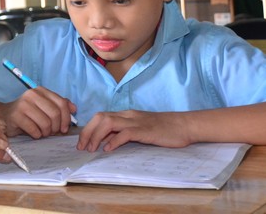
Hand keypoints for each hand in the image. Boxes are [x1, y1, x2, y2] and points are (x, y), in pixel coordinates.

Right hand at [0, 87, 75, 138]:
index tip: (64, 128)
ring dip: (46, 132)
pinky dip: (37, 135)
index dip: (66, 118)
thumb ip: (58, 105)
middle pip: (55, 114)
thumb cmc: (27, 114)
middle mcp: (32, 94)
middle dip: (56, 127)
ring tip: (42, 133)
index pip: (61, 103)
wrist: (4, 116)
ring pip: (46, 123)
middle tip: (52, 132)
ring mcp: (23, 105)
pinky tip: (34, 134)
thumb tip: (74, 108)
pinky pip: (35, 130)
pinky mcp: (16, 116)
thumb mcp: (43, 107)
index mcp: (41, 90)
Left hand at [77, 110, 191, 151]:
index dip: (88, 129)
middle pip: (100, 117)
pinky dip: (114, 141)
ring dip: (96, 136)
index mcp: (126, 115)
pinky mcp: (144, 130)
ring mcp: (136, 121)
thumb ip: (124, 133)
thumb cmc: (163, 130)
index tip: (82, 142)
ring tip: (91, 149)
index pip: (101, 116)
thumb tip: (105, 142)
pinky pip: (125, 133)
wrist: (183, 125)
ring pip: (108, 122)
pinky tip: (108, 150)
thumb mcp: (140, 130)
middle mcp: (128, 115)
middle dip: (88, 131)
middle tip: (82, 147)